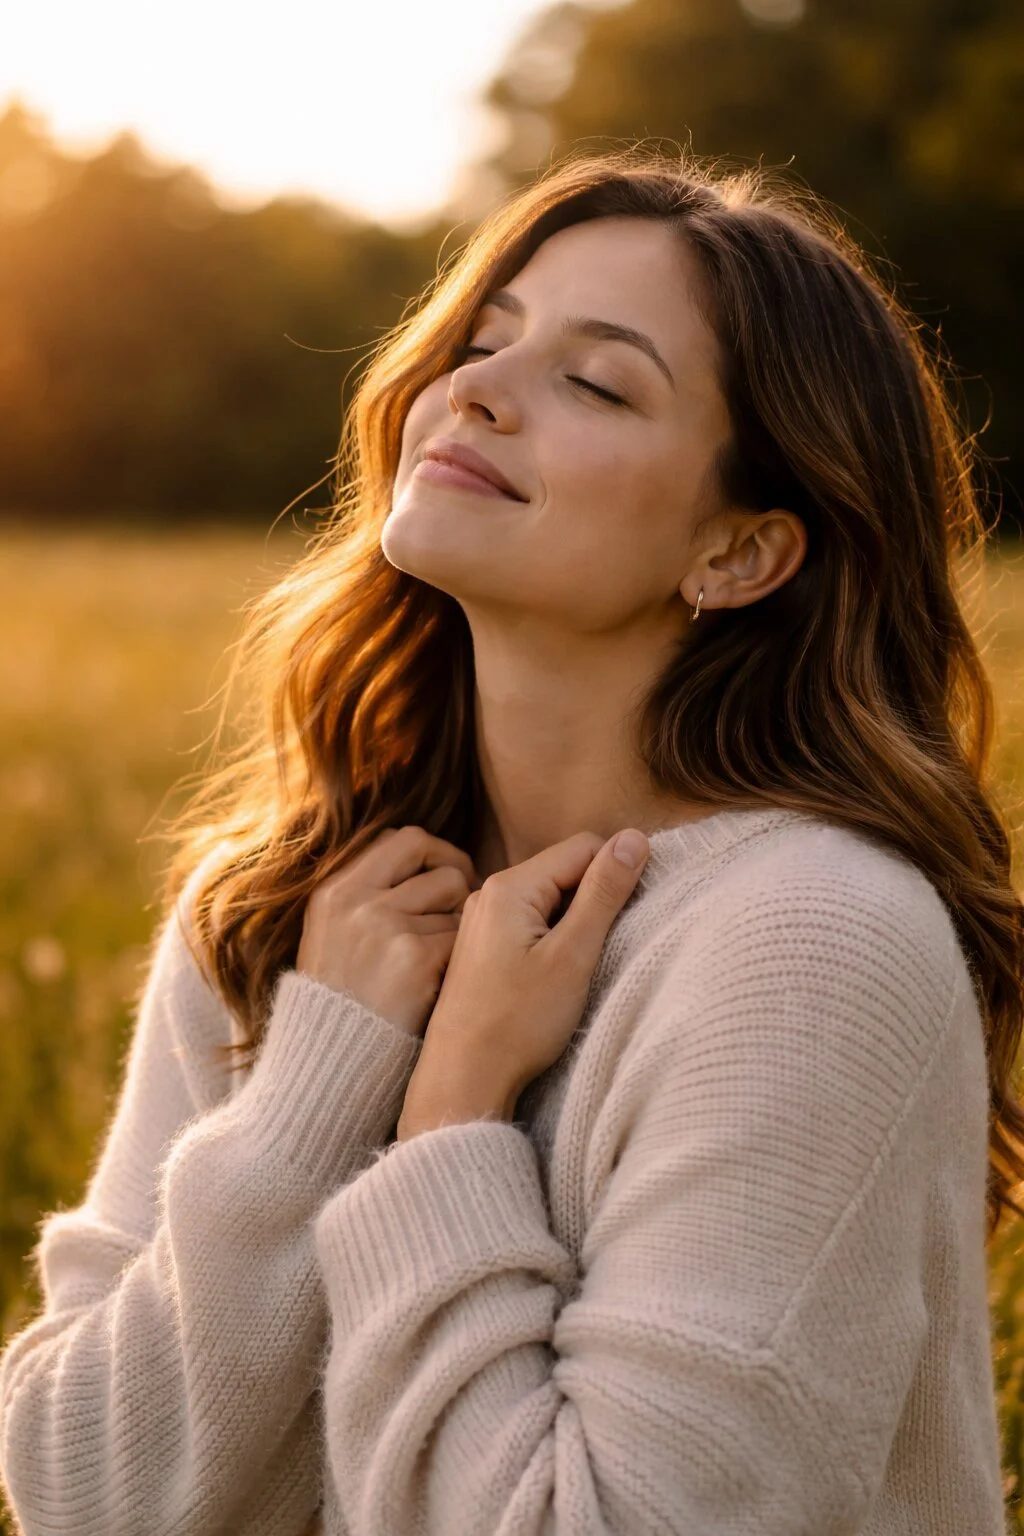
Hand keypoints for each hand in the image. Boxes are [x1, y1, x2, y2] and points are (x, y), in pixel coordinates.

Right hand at [296, 825, 480, 1036]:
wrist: (332, 1064)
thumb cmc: (341, 1004)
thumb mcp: (329, 938)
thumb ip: (364, 898)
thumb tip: (419, 864)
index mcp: (334, 891)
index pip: (399, 838)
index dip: (431, 852)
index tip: (443, 874)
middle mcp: (358, 901)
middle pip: (433, 857)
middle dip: (459, 873)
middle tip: (467, 902)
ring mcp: (386, 928)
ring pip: (457, 897)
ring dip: (464, 921)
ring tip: (452, 953)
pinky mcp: (416, 959)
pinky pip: (465, 936)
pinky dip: (468, 956)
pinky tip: (453, 980)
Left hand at [398, 828, 648, 1135]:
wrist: (463, 1078)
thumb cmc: (518, 1022)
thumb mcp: (573, 954)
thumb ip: (604, 892)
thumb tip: (634, 838)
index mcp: (510, 886)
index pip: (583, 847)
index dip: (617, 872)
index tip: (632, 913)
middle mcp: (489, 893)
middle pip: (563, 870)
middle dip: (594, 898)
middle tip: (603, 947)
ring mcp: (481, 920)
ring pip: (548, 899)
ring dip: (574, 922)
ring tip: (578, 966)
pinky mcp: (481, 947)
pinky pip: (529, 923)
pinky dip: (552, 938)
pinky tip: (555, 975)